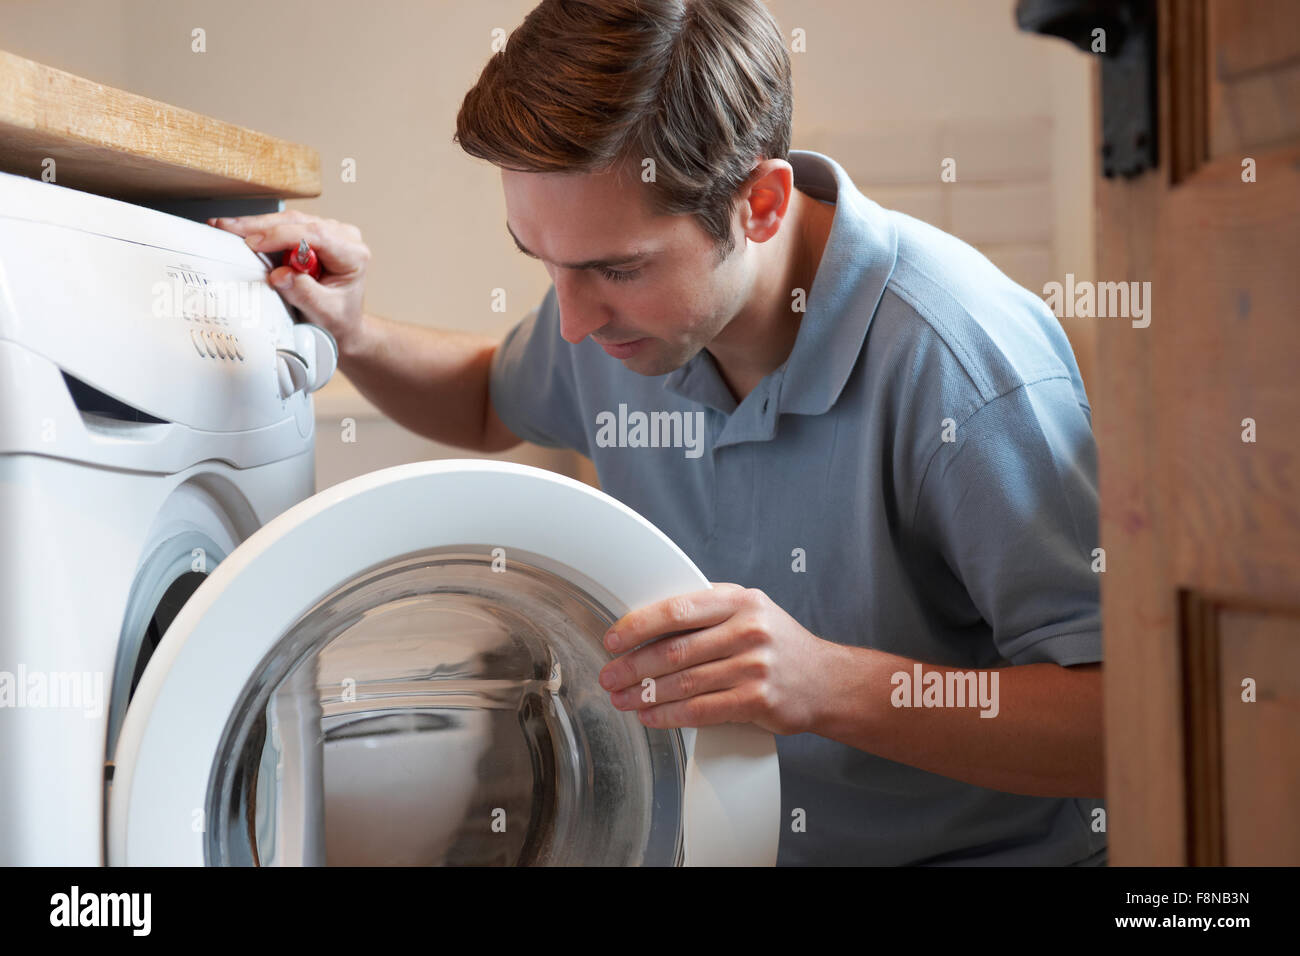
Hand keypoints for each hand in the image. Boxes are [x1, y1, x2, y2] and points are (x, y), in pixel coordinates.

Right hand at [208, 211, 369, 353]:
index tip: (254, 244)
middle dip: (261, 226)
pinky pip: (284, 227)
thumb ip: (304, 294)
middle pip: (299, 223)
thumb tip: (279, 275)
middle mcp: (343, 237)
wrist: (343, 323)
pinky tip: (238, 230)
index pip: (317, 235)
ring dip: (256, 225)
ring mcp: (328, 232)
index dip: (283, 236)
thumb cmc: (338, 319)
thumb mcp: (324, 313)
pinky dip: (261, 230)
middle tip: (228, 228)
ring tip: (225, 226)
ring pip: (289, 221)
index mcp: (353, 254)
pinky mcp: (312, 234)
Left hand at [597, 583, 834, 734]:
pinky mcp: (757, 700)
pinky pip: (702, 710)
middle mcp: (747, 630)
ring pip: (684, 683)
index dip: (638, 626)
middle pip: (675, 650)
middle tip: (609, 676)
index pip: (677, 610)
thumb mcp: (750, 610)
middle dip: (633, 666)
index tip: (613, 639)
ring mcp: (753, 666)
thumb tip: (649, 622)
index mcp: (739, 601)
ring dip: (645, 694)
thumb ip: (708, 610)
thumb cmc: (778, 643)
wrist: (826, 680)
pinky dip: (669, 715)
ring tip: (622, 699)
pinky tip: (651, 716)